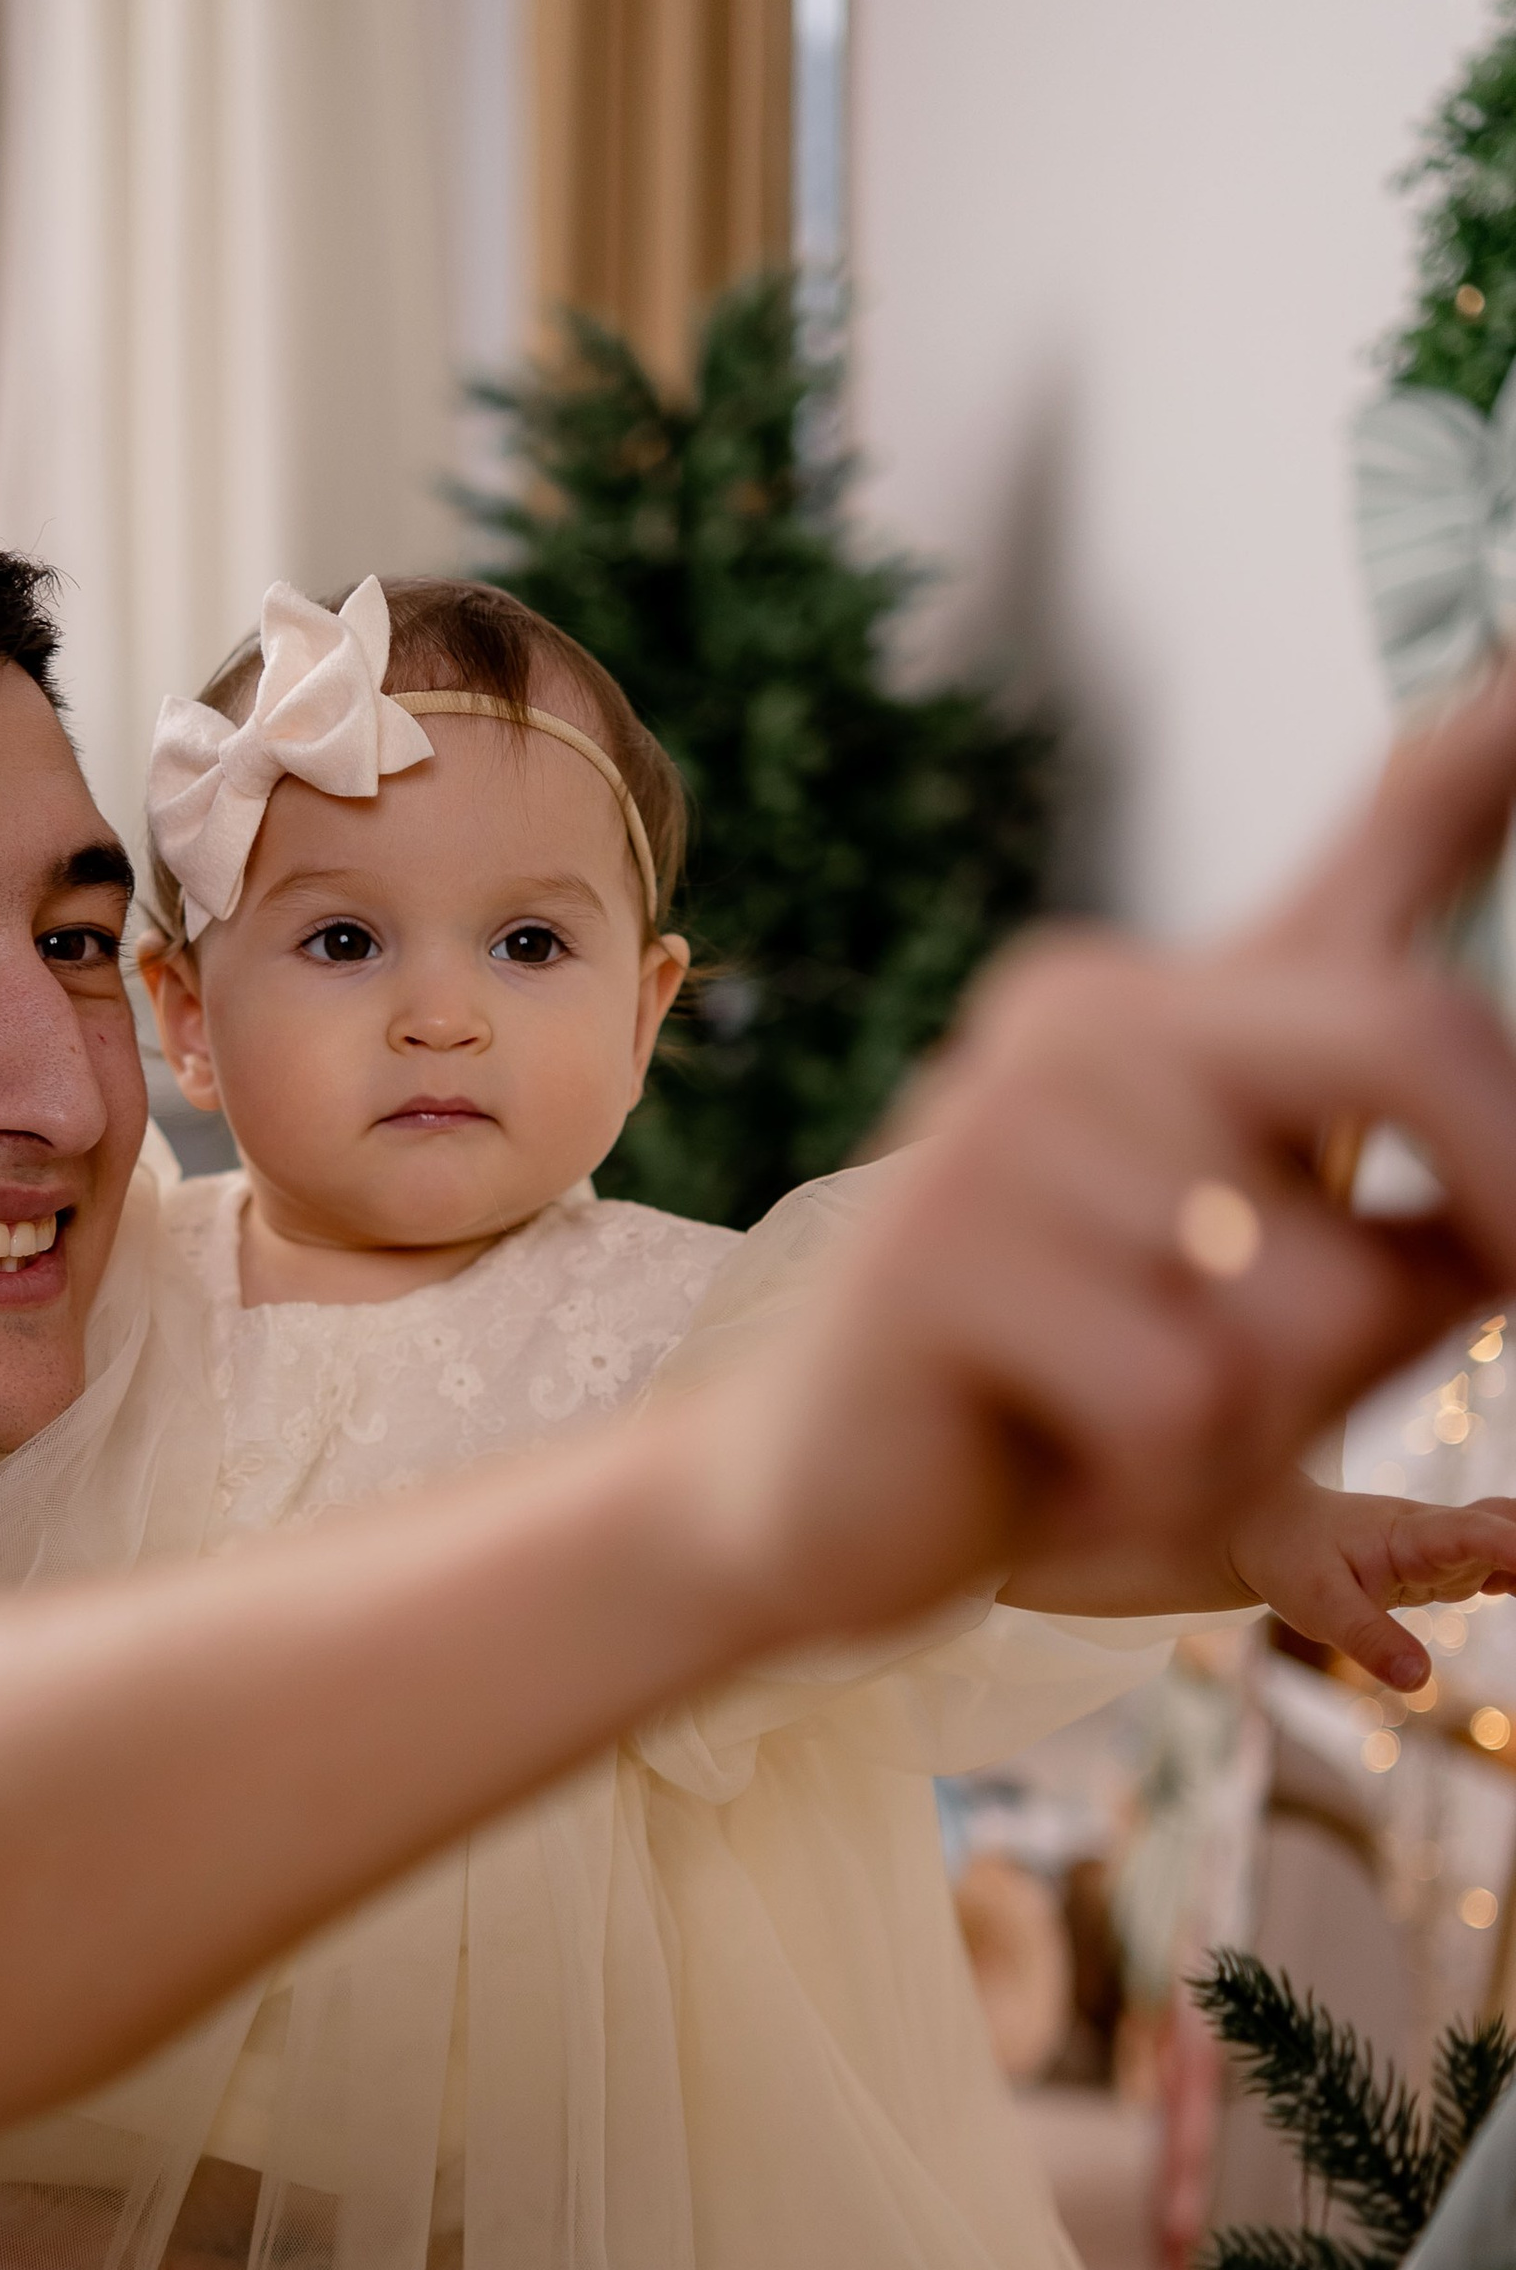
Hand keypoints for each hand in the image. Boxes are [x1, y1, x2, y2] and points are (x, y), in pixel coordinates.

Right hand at [694, 659, 1515, 1651]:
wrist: (821, 1506)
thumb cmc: (1082, 1395)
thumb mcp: (1285, 1277)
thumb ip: (1426, 1197)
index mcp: (1168, 1001)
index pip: (1383, 847)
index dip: (1478, 763)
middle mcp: (1086, 1019)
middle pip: (1405, 1037)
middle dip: (1504, 1198)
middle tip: (1494, 1297)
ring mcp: (999, 1128)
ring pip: (1303, 1299)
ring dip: (1263, 1429)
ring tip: (1144, 1439)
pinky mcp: (934, 1265)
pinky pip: (1179, 1400)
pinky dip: (1154, 1488)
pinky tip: (1057, 1476)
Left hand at [1227, 1477, 1515, 1688]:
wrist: (1269, 1527)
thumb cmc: (1288, 1558)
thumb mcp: (1314, 1606)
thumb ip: (1367, 1639)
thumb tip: (1419, 1683)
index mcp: (1411, 1534)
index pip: (1479, 1534)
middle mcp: (1441, 1532)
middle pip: (1514, 1529)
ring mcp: (1450, 1545)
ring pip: (1515, 1542)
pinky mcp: (1450, 1562)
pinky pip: (1505, 1564)